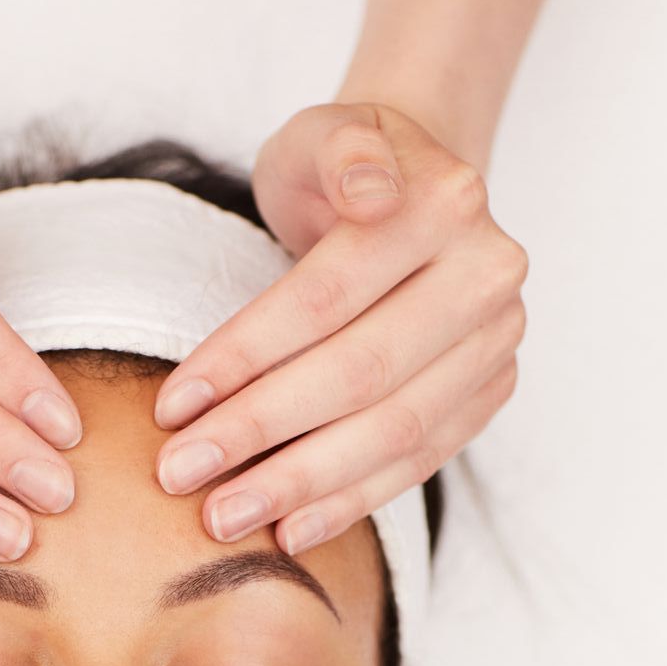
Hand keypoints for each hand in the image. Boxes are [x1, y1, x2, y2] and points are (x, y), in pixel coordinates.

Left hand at [150, 102, 527, 552]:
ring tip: (224, 516)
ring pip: (392, 431)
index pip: (326, 297)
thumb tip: (372, 193)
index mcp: (447, 203)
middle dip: (259, 433)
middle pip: (359, 373)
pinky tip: (289, 532)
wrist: (413, 191)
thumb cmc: (343, 168)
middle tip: (180, 476)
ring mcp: (497, 342)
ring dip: (301, 485)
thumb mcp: (324, 133)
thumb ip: (342, 152)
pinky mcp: (490, 394)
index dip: (244, 355)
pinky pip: (417, 463)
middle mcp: (488, 275)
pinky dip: (350, 503)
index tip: (169, 406)